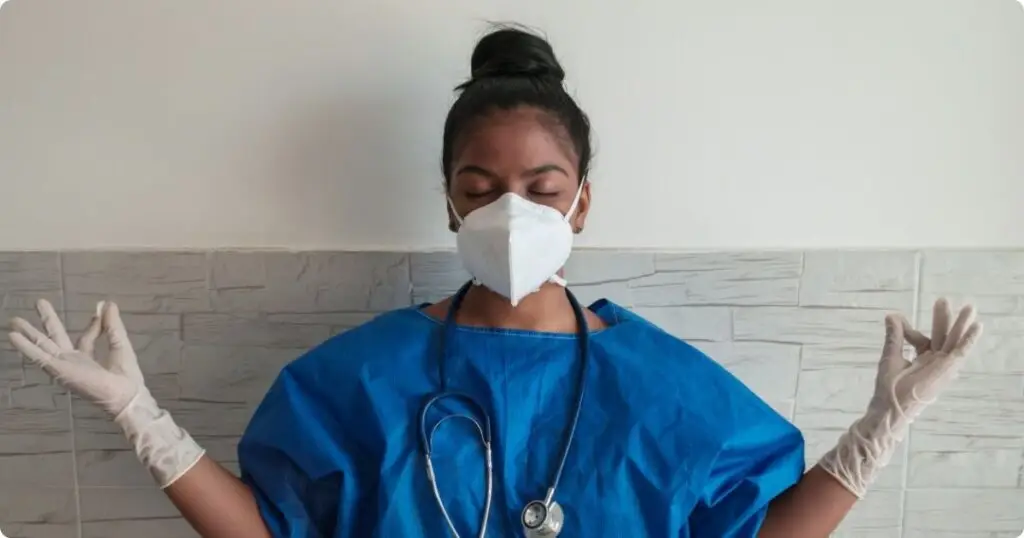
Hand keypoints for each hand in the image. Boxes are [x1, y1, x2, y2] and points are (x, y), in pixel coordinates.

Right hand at [8, 298, 203, 487]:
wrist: (125, 393)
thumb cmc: (126, 373)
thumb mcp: (119, 342)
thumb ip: (112, 324)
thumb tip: (107, 303)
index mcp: (90, 358)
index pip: (87, 337)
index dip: (93, 323)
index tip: (98, 310)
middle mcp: (74, 361)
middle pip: (56, 337)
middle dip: (48, 320)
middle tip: (39, 302)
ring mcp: (64, 366)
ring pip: (42, 346)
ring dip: (28, 333)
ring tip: (13, 320)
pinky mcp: (59, 370)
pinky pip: (39, 356)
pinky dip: (26, 347)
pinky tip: (13, 337)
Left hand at [818, 298, 982, 497]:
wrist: (890, 405)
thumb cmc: (889, 386)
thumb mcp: (891, 355)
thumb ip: (895, 336)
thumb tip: (892, 315)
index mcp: (922, 359)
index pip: (923, 339)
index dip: (911, 330)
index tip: (899, 321)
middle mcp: (934, 362)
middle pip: (942, 336)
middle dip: (944, 319)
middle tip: (944, 299)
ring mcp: (942, 366)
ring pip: (953, 341)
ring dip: (961, 325)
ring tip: (970, 307)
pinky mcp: (946, 369)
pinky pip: (960, 352)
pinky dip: (968, 339)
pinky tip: (976, 326)